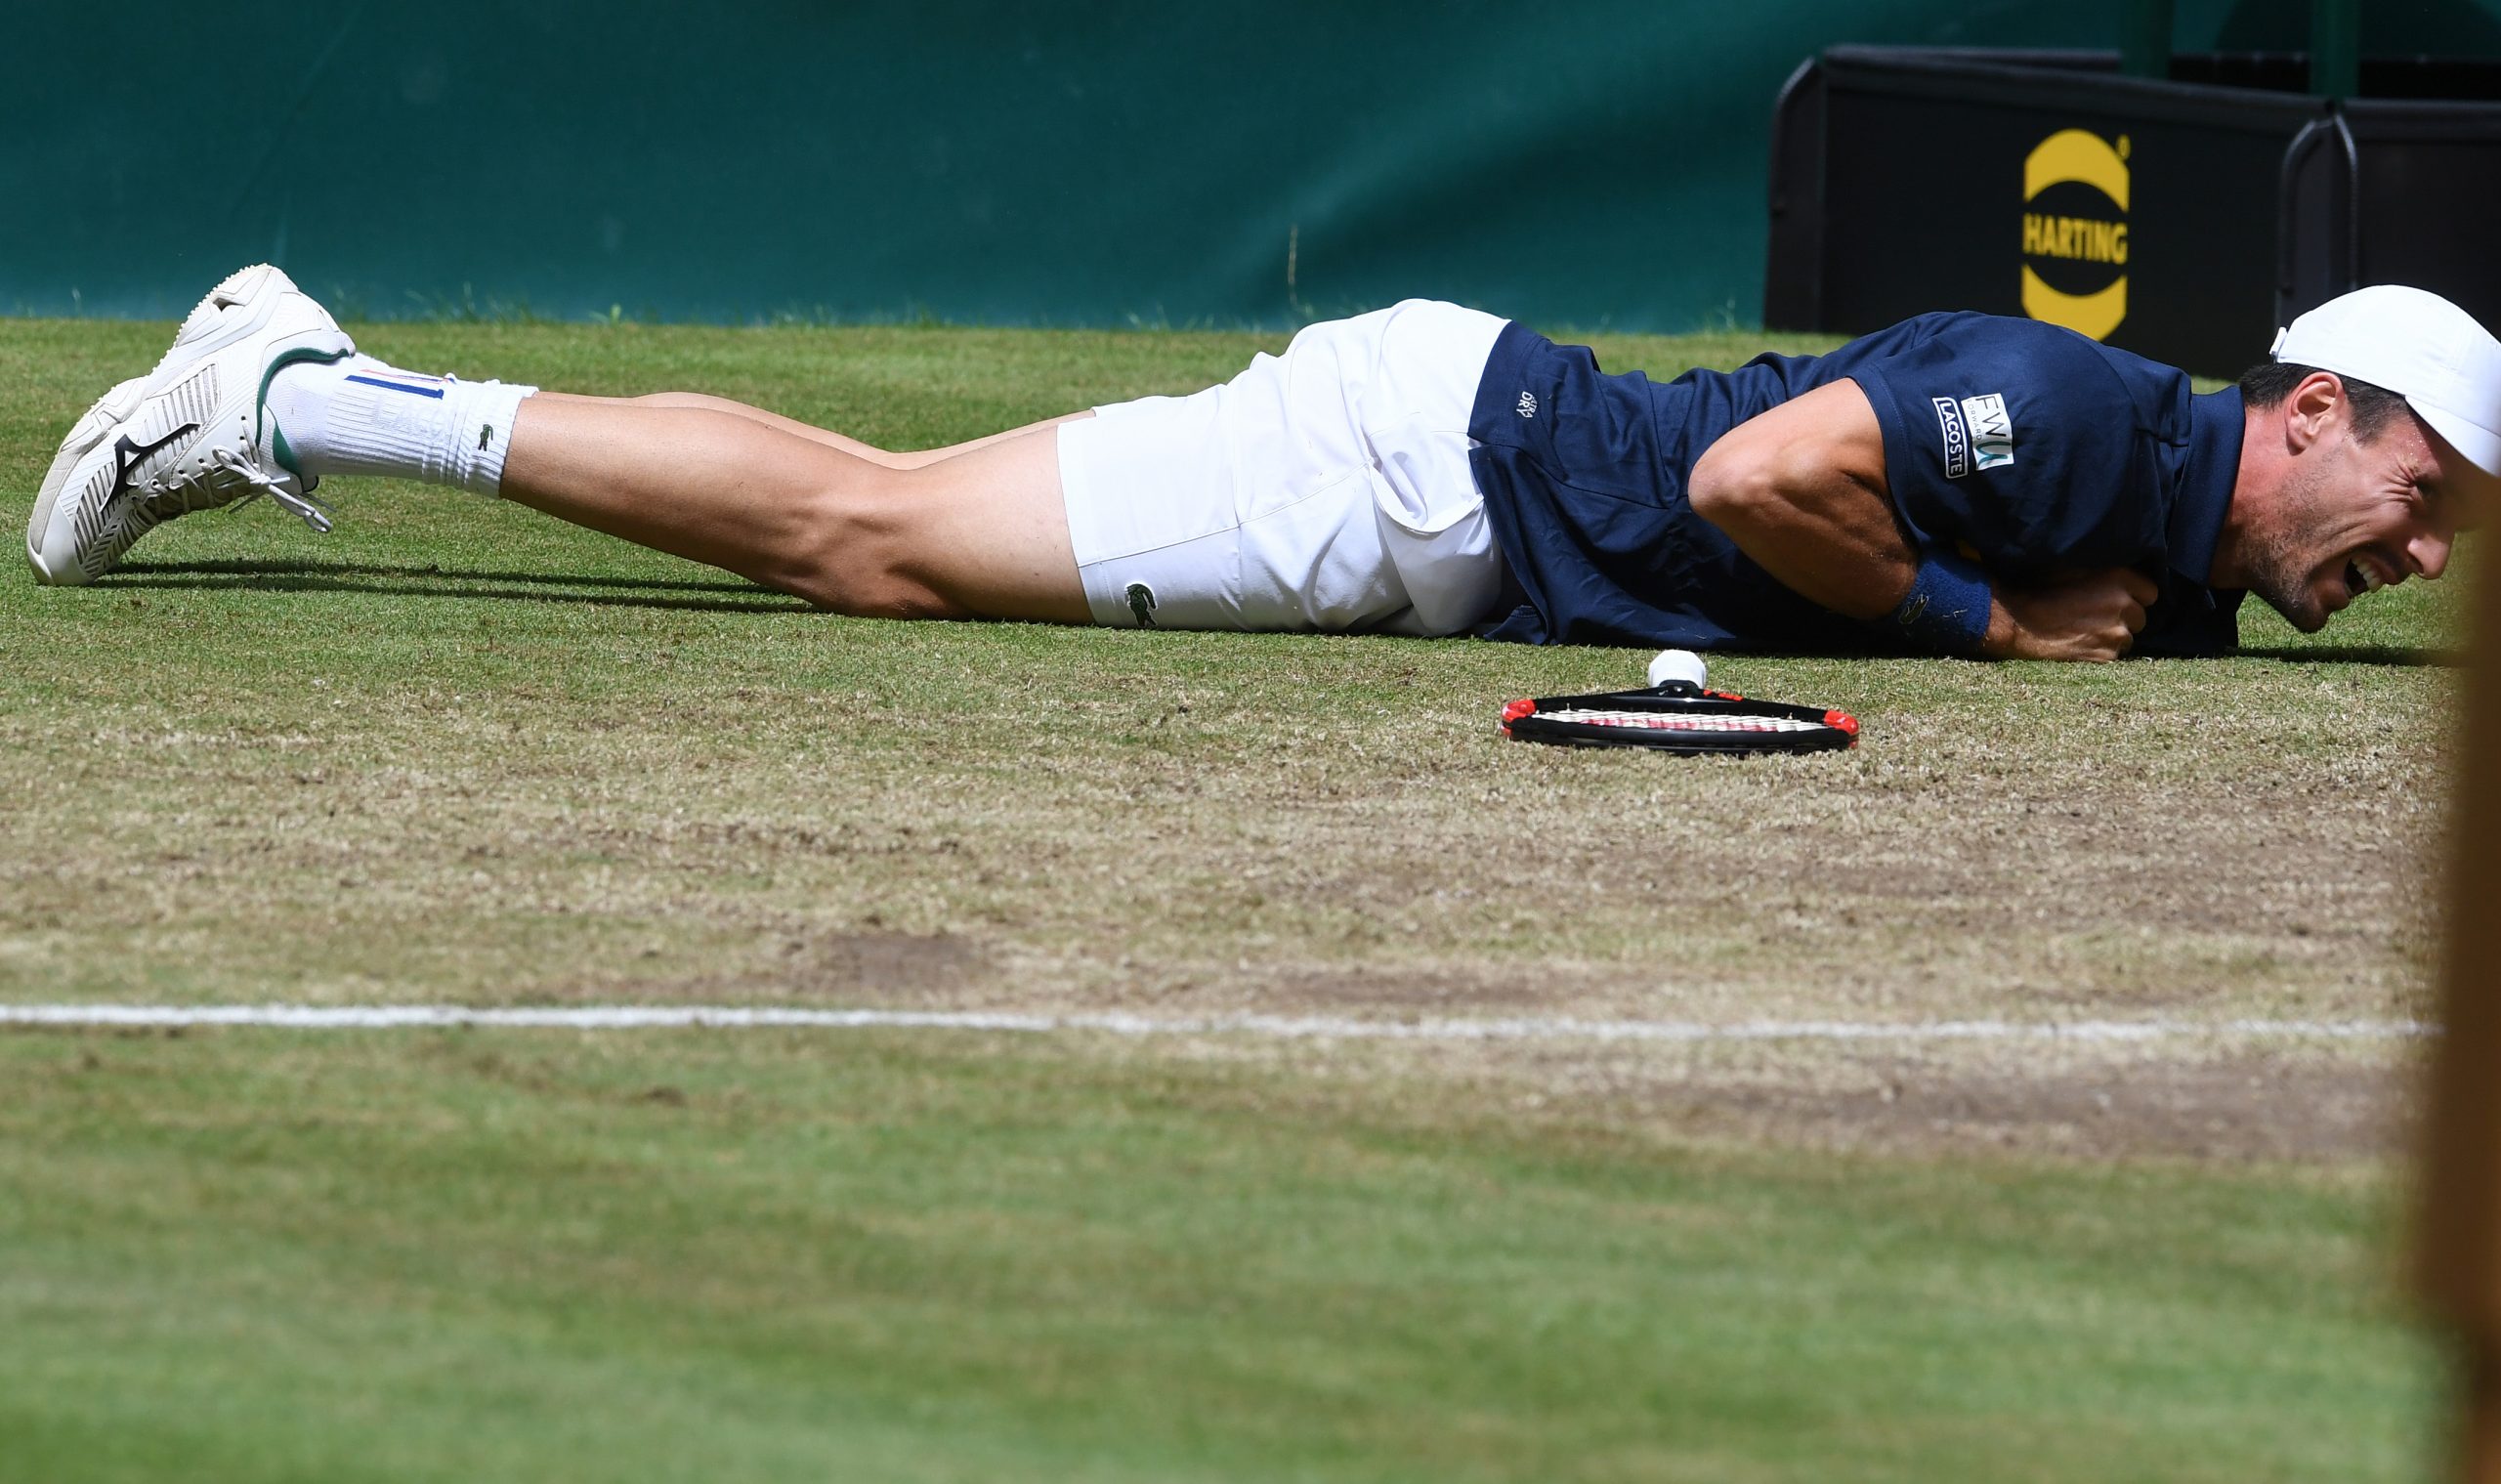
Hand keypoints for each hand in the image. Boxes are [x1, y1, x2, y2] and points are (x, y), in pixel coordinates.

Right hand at [1983, 568, 2158, 661]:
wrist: (2017, 622)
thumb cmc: (2039, 589)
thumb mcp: (2071, 566)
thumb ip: (2101, 569)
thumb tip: (2114, 570)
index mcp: (2119, 578)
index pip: (2151, 591)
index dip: (2136, 595)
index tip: (2121, 598)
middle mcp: (2124, 605)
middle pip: (2141, 617)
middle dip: (2125, 617)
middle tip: (2100, 616)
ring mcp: (2116, 634)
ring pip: (2128, 638)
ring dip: (2114, 636)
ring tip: (2089, 632)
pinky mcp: (2105, 656)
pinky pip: (2112, 655)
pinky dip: (2101, 652)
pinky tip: (2082, 644)